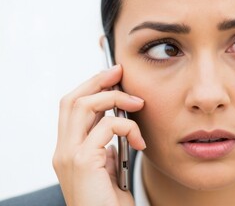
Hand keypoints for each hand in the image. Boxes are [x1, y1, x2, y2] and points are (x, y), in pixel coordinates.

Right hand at [52, 65, 145, 205]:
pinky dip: (128, 127)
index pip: (72, 108)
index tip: (114, 76)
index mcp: (68, 150)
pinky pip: (107, 127)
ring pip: (83, 106)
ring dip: (114, 98)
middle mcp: (63, 151)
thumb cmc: (110, 203)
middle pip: (72, 100)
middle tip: (121, 72)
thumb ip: (105, 149)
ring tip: (138, 103)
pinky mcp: (82, 162)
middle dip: (97, 81)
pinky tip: (140, 141)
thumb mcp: (108, 170)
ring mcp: (69, 156)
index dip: (91, 87)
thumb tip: (114, 128)